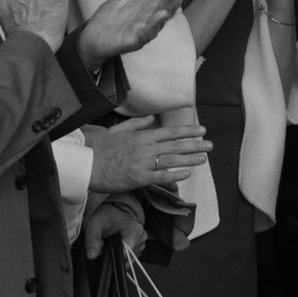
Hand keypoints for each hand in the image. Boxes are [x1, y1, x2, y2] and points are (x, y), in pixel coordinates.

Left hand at [76, 0, 192, 63]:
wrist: (94, 36)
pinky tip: (161, 14)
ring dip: (170, 1)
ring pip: (162, 16)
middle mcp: (153, 17)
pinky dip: (155, 23)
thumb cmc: (116, 16)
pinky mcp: (135, 40)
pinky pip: (148, 32)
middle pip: (170, 2)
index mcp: (154, 6)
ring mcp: (146, 29)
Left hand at [82, 192, 147, 256]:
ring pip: (126, 259)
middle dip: (112, 253)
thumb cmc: (104, 217)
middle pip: (125, 257)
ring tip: (110, 241)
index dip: (111, 255)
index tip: (103, 247)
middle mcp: (141, 237)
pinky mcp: (139, 248)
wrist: (110, 213)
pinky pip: (128, 258)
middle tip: (105, 241)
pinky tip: (115, 245)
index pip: (125, 253)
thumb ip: (92, 240)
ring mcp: (141, 244)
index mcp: (135, 230)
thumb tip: (91, 256)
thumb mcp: (94, 224)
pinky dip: (119, 254)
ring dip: (116, 254)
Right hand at [87, 108, 210, 196]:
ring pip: (172, 159)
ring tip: (203, 158)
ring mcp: (144, 163)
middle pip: (175, 145)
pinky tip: (186, 173)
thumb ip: (137, 124)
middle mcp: (146, 148)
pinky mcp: (139, 178)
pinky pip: (161, 176)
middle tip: (210, 145)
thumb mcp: (118, 130)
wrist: (87, 164)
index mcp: (142, 136)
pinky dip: (175, 174)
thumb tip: (152, 119)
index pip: (170, 132)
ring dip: (190, 158)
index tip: (201, 131)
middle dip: (195, 145)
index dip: (188, 131)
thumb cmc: (100, 148)